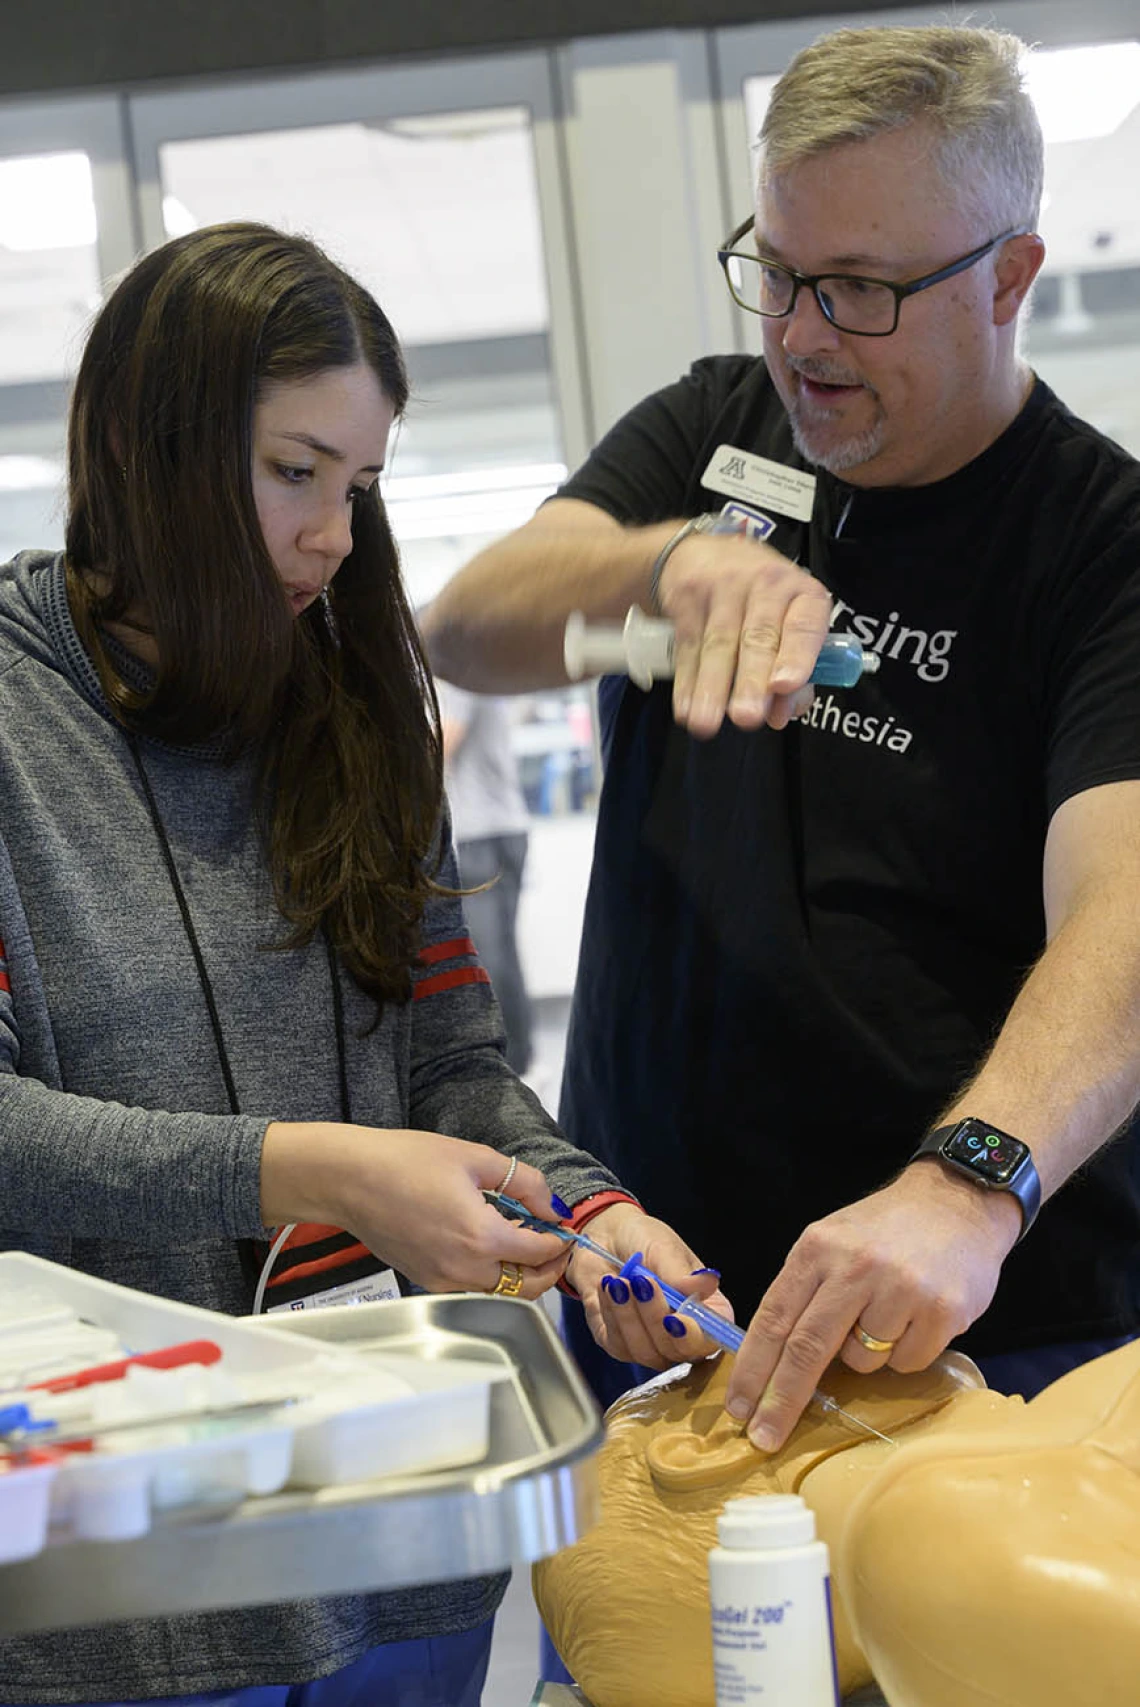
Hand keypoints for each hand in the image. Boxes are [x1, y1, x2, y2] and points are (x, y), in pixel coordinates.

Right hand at [261, 1121, 570, 1297]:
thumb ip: (523, 1182)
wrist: (349, 1179)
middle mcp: (465, 1269)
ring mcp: (443, 1281)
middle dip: (549, 1269)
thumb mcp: (474, 1157)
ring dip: (520, 1273)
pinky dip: (490, 1273)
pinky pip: (471, 1286)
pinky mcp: (426, 1281)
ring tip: (524, 1240)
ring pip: (499, 1290)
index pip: (540, 1253)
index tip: (567, 1228)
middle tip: (557, 1245)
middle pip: (526, 1286)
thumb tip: (552, 1206)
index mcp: (482, 1237)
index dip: (561, 1241)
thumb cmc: (407, 1160)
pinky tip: (489, 1243)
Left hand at [565, 1202, 734, 1367]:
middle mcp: (682, 1334)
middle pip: (677, 1351)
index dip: (695, 1336)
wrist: (605, 1238)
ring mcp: (652, 1344)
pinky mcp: (620, 1345)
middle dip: (654, 1317)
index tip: (674, 1318)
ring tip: (618, 1281)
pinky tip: (607, 1288)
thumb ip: (682, 1272)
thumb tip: (707, 1283)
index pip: (710, 1338)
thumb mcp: (664, 1248)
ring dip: (628, 1314)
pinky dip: (611, 1314)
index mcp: (705, 1310)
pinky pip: (617, 1344)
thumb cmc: (643, 1240)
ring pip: (645, 1351)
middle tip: (640, 1281)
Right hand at [657, 530, 831, 738]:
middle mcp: (766, 584)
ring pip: (718, 644)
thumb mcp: (787, 624)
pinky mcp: (688, 596)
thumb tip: (781, 715)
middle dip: (751, 680)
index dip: (797, 655)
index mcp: (802, 594)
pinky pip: (688, 645)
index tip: (785, 686)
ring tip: (706, 723)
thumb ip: (795, 675)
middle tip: (747, 717)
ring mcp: (724, 587)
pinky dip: (686, 681)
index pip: (805, 624)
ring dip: (712, 688)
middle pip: (759, 637)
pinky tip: (685, 708)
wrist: (702, 554)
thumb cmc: (759, 602)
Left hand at [724, 1163, 1021, 1450]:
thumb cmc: (884, 1230)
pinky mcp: (941, 1311)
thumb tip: (774, 1362)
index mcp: (817, 1249)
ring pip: (861, 1361)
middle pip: (806, 1349)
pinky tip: (916, 1318)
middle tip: (763, 1438)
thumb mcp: (832, 1241)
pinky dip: (905, 1353)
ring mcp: (900, 1289)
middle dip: (781, 1400)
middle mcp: (855, 1267)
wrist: (957, 1202)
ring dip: (865, 1355)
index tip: (737, 1408)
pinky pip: (906, 1363)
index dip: (752, 1369)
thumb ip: (805, 1292)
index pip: (774, 1319)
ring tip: (886, 1314)